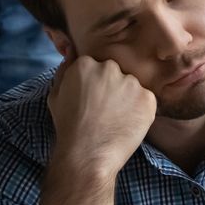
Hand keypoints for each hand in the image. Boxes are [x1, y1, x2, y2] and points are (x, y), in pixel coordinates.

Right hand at [47, 53, 155, 180]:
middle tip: (104, 111)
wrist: (87, 155)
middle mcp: (109, 68)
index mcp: (86, 63)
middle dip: (112, 88)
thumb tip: (72, 49)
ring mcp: (131, 82)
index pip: (96, 66)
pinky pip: (146, 100)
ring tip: (115, 120)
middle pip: (116, 73)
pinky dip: (140, 111)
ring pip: (132, 86)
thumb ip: (65, 69)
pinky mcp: (148, 98)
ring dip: (127, 99)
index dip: (95, 85)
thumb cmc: (68, 127)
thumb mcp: (56, 95)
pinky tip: (127, 124)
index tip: (92, 101)